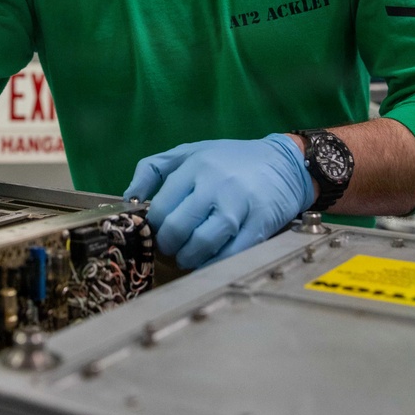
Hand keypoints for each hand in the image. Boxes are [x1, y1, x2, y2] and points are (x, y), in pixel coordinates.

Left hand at [124, 135, 313, 269]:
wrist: (285, 162)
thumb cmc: (232, 160)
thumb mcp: (191, 152)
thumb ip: (154, 169)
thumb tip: (128, 198)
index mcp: (195, 165)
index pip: (161, 207)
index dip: (154, 227)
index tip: (158, 232)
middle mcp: (215, 184)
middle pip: (177, 228)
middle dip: (169, 245)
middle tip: (172, 248)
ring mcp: (238, 204)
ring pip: (201, 244)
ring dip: (189, 258)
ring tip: (189, 255)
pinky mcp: (259, 223)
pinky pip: (230, 254)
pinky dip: (214, 263)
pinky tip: (210, 261)